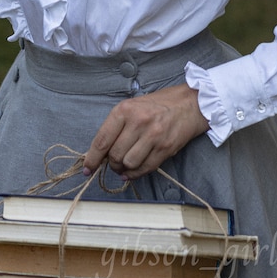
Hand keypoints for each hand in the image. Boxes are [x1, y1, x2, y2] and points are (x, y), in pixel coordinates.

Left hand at [83, 84, 208, 180]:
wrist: (189, 104)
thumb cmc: (158, 105)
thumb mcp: (132, 107)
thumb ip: (116, 127)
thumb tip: (100, 153)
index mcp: (125, 110)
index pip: (102, 140)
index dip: (92, 158)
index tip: (87, 168)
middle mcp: (138, 122)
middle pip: (114, 155)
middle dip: (111, 164)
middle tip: (114, 163)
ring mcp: (153, 136)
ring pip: (128, 164)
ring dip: (124, 169)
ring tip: (125, 165)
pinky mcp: (165, 148)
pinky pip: (145, 168)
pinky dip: (136, 174)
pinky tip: (133, 171)